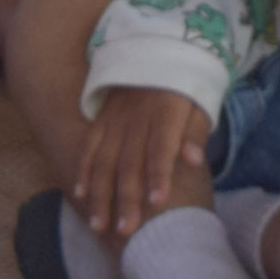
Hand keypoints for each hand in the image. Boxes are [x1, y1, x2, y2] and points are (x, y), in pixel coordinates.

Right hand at [73, 83, 211, 240]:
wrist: (155, 48)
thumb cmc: (183, 85)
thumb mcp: (199, 101)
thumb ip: (196, 131)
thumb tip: (194, 160)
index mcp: (164, 116)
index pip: (161, 148)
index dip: (159, 175)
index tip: (158, 202)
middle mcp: (136, 121)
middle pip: (130, 163)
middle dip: (126, 198)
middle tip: (126, 230)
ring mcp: (114, 121)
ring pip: (104, 161)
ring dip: (100, 194)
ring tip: (99, 224)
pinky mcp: (101, 120)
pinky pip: (89, 147)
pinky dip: (83, 171)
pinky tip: (80, 194)